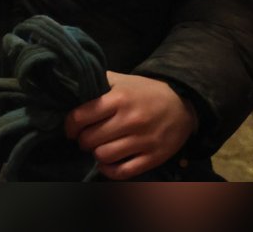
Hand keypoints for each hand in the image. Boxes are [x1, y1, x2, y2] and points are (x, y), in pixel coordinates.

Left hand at [63, 71, 198, 179]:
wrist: (182, 103)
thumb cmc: (144, 91)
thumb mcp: (121, 80)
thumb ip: (97, 82)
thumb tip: (70, 85)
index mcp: (118, 98)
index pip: (81, 117)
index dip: (70, 125)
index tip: (70, 128)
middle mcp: (130, 120)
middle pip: (90, 139)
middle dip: (82, 140)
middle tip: (84, 137)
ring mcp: (143, 141)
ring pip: (104, 156)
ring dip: (95, 154)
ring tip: (97, 147)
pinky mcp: (154, 157)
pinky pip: (123, 172)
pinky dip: (109, 171)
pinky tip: (106, 163)